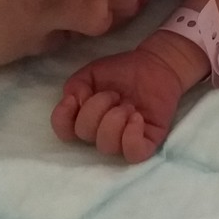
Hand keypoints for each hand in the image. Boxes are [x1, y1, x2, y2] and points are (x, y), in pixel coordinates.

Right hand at [51, 46, 184, 162]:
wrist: (155, 64)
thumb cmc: (122, 71)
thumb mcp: (91, 73)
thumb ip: (75, 86)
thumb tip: (76, 103)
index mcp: (86, 118)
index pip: (64, 131)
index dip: (63, 118)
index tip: (74, 98)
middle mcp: (102, 132)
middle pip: (85, 134)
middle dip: (97, 108)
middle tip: (115, 94)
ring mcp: (124, 139)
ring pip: (107, 146)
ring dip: (114, 120)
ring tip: (128, 105)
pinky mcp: (148, 141)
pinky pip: (134, 154)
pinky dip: (132, 137)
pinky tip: (136, 117)